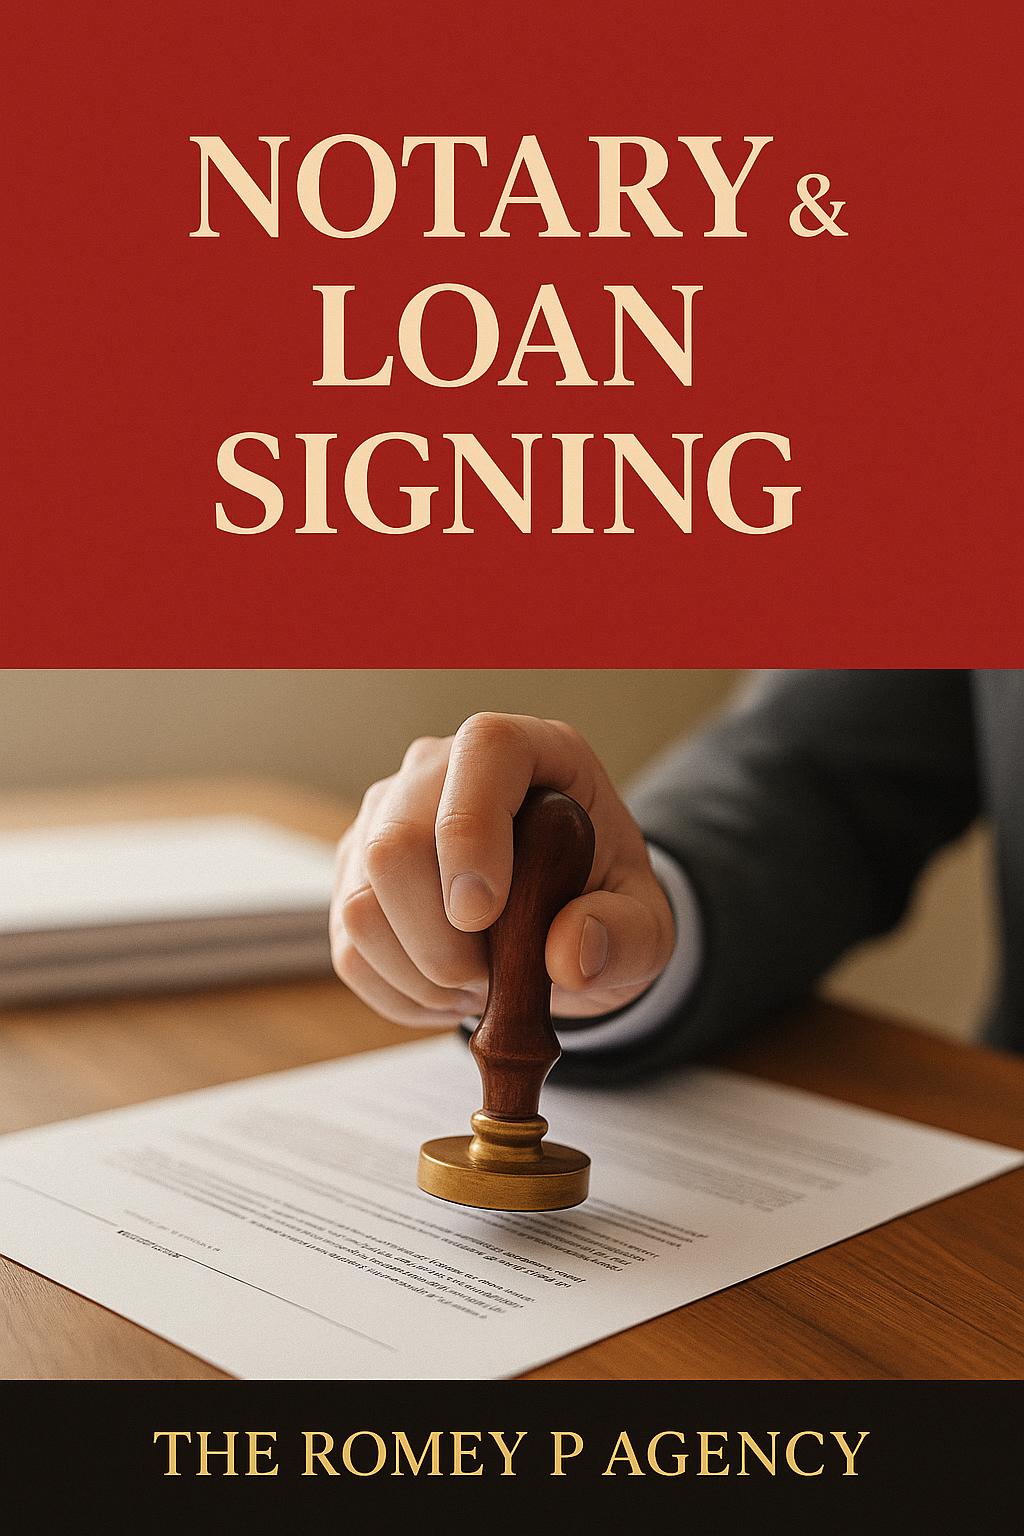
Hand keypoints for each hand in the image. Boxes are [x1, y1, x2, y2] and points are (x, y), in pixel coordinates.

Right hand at [330, 713, 674, 1027]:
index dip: (471, 832)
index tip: (485, 913)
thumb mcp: (647, 927)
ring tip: (480, 982)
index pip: (482, 750)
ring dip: (423, 974)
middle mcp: (441, 769)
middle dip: (441, 940)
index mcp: (529, 751)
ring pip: (360, 904)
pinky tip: (448, 988)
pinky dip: (402, 993)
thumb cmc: (602, 902)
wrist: (564, 925)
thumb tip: (570, 954)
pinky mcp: (354, 874)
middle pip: (395, 843)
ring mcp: (386, 817)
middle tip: (494, 976)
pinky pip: (349, 949)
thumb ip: (627, 937)